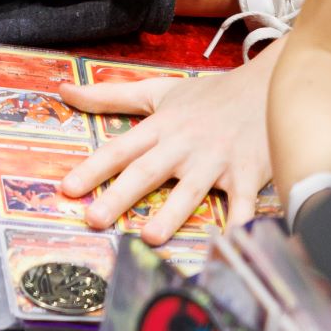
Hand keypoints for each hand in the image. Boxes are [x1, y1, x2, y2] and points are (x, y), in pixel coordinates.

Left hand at [58, 42, 279, 240]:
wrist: (267, 87)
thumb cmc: (209, 95)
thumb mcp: (157, 90)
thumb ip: (110, 95)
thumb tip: (64, 91)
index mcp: (162, 126)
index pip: (120, 149)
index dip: (92, 168)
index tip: (68, 189)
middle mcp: (184, 145)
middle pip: (147, 172)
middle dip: (119, 196)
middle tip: (94, 218)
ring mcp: (216, 161)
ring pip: (190, 191)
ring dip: (170, 214)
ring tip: (148, 236)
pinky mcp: (248, 174)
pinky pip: (243, 203)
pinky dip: (238, 223)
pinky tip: (227, 244)